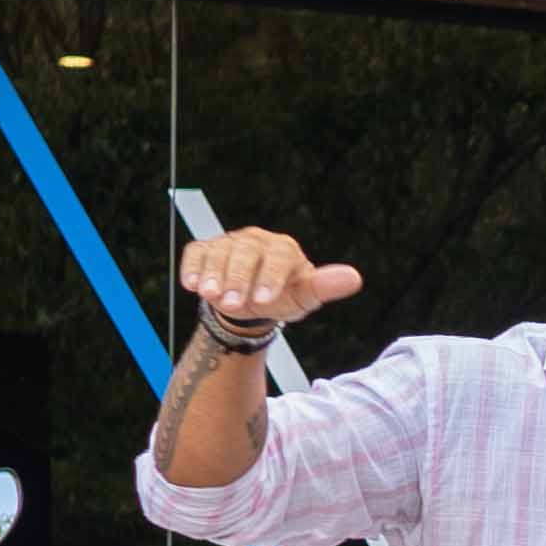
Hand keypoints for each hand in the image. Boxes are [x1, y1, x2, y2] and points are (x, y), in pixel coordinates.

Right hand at [174, 226, 363, 343]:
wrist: (253, 300)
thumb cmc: (283, 295)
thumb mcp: (305, 296)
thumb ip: (325, 287)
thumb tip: (354, 278)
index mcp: (284, 249)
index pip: (279, 256)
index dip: (271, 276)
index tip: (265, 300)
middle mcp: (256, 241)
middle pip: (246, 253)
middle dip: (238, 279)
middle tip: (233, 303)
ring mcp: (230, 243)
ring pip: (219, 252)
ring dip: (213, 274)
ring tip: (210, 295)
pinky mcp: (207, 250)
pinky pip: (197, 252)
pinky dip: (192, 266)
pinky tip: (190, 284)